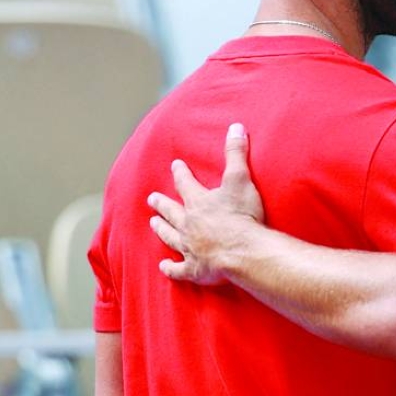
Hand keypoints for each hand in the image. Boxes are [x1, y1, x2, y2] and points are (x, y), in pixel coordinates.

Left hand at [148, 123, 263, 284]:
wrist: (243, 251)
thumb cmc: (242, 216)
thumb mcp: (241, 179)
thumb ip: (236, 153)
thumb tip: (235, 126)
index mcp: (199, 202)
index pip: (185, 183)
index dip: (180, 173)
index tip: (175, 165)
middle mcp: (188, 224)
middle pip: (171, 211)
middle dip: (161, 204)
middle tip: (152, 199)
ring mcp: (189, 247)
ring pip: (170, 237)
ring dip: (161, 229)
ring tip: (154, 224)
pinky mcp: (195, 269)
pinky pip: (178, 269)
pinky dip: (170, 268)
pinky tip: (164, 267)